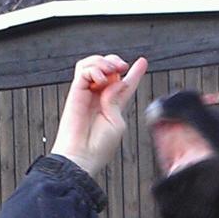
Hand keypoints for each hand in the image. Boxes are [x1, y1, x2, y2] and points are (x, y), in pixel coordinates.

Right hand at [50, 54, 147, 178]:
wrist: (81, 156)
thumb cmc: (99, 146)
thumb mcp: (117, 122)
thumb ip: (117, 100)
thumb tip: (115, 81)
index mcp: (112, 105)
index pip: (124, 84)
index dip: (134, 72)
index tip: (143, 61)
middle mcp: (98, 96)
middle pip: (107, 68)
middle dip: (115, 61)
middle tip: (122, 67)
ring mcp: (86, 93)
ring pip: (92, 64)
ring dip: (104, 62)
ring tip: (111, 72)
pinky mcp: (75, 92)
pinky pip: (83, 70)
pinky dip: (94, 69)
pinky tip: (101, 80)